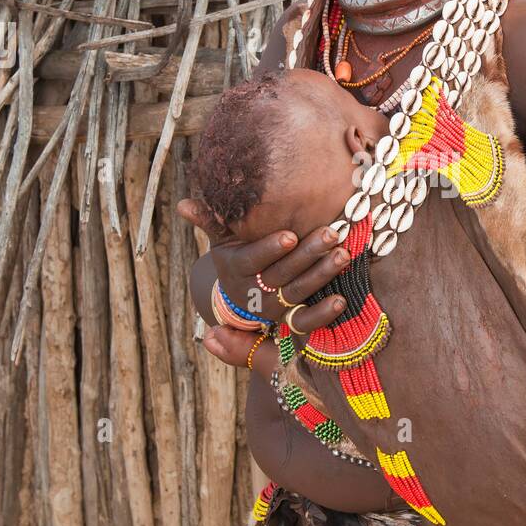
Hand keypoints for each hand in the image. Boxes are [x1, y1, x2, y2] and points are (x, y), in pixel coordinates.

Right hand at [177, 196, 350, 334]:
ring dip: (322, 275)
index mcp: (237, 269)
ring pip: (298, 292)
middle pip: (282, 273)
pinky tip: (341, 300)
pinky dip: (323, 314)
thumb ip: (210, 221)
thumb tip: (183, 205)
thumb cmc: (238, 257)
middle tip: (331, 234)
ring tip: (343, 256)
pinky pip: (306, 320)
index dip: (270, 249)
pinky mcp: (290, 320)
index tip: (289, 235)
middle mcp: (255, 291)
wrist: (243, 297)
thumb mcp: (223, 241)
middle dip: (307, 254)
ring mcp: (274, 307)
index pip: (253, 260)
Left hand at [202, 325, 280, 378]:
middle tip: (233, 325)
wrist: (269, 354)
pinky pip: (243, 333)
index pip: (208, 341)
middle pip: (220, 336)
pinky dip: (245, 329)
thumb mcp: (229, 339)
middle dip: (225, 327)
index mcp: (221, 353)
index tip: (222, 326)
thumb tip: (220, 327)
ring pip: (232, 333)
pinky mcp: (250, 345)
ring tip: (242, 326)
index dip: (211, 331)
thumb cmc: (248, 348)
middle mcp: (229, 352)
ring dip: (236, 327)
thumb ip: (220, 332)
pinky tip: (250, 328)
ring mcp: (240, 349)